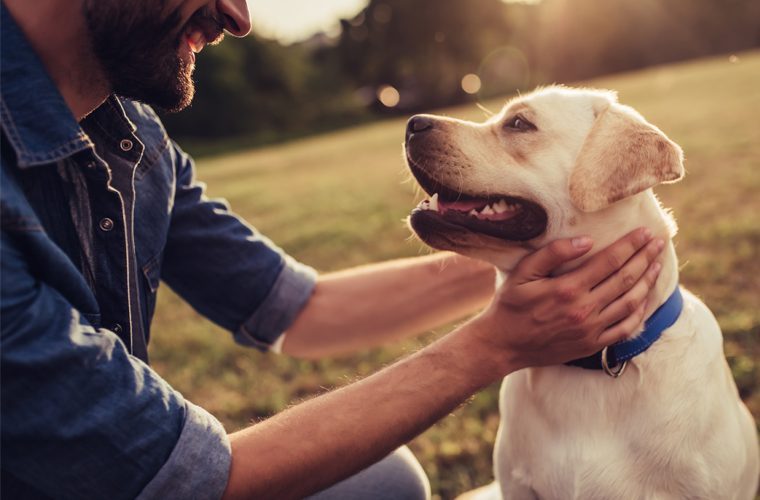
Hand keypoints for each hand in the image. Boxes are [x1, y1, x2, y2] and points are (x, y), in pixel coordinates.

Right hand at [468, 228, 663, 370]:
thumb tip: (586, 241)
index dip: (630, 245)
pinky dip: (640, 312)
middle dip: (645, 258)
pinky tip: (645, 298)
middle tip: (659, 243)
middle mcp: (584, 310)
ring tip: (657, 265)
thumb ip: (552, 254)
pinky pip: (625, 328)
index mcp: (567, 289)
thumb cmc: (510, 305)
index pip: (609, 261)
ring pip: (630, 302)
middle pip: (625, 279)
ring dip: (647, 281)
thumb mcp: (523, 273)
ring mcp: (591, 330)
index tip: (645, 232)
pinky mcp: (592, 345)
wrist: (503, 345)